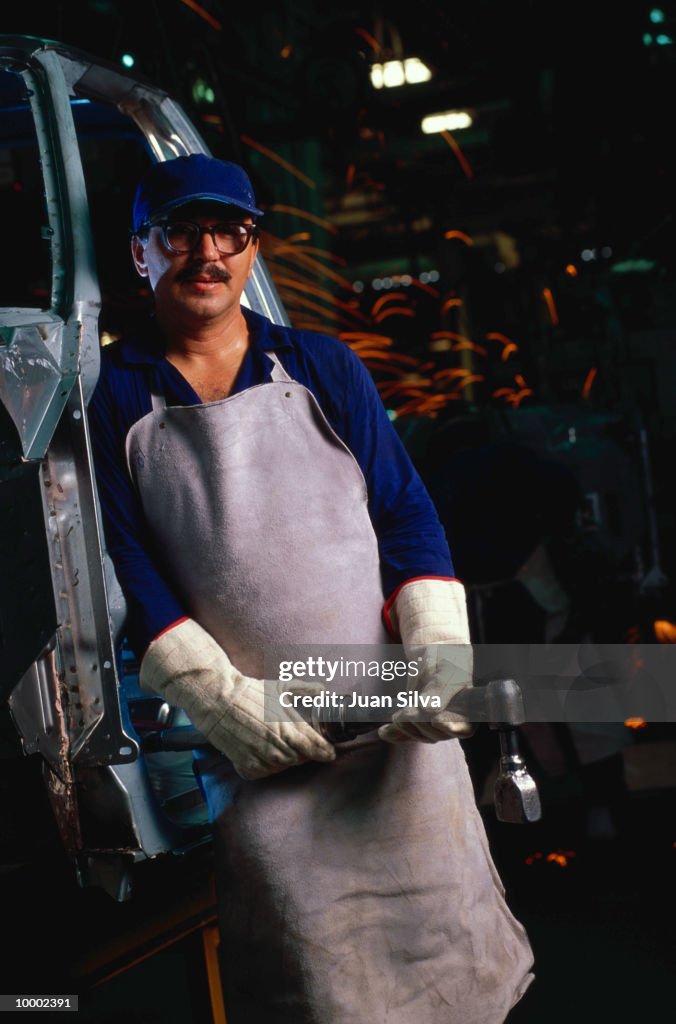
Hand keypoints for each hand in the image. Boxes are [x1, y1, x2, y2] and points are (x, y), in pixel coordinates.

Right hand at [140, 618, 334, 778]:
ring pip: (283, 767)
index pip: (315, 748)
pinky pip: (264, 772)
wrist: (217, 701)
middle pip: (300, 759)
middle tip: (297, 742)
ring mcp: (261, 758)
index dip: (325, 751)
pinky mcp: (246, 765)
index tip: (329, 752)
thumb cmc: (249, 693)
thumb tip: (322, 689)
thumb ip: (304, 689)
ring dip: (285, 758)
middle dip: (303, 752)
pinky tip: (264, 752)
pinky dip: (267, 765)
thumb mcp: (279, 687)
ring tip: (278, 744)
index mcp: (288, 728)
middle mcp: (276, 746)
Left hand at [379, 578, 474, 743]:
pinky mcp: (417, 723)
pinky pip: (406, 734)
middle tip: (409, 709)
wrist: (434, 654)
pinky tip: (384, 732)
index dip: (451, 727)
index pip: (463, 729)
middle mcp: (453, 722)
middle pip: (437, 734)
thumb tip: (428, 711)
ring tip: (398, 714)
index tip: (437, 720)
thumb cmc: (447, 660)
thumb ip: (440, 691)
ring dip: (407, 726)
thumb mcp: (446, 671)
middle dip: (421, 721)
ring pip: (421, 735)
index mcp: (469, 711)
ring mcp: (434, 725)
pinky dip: (394, 733)